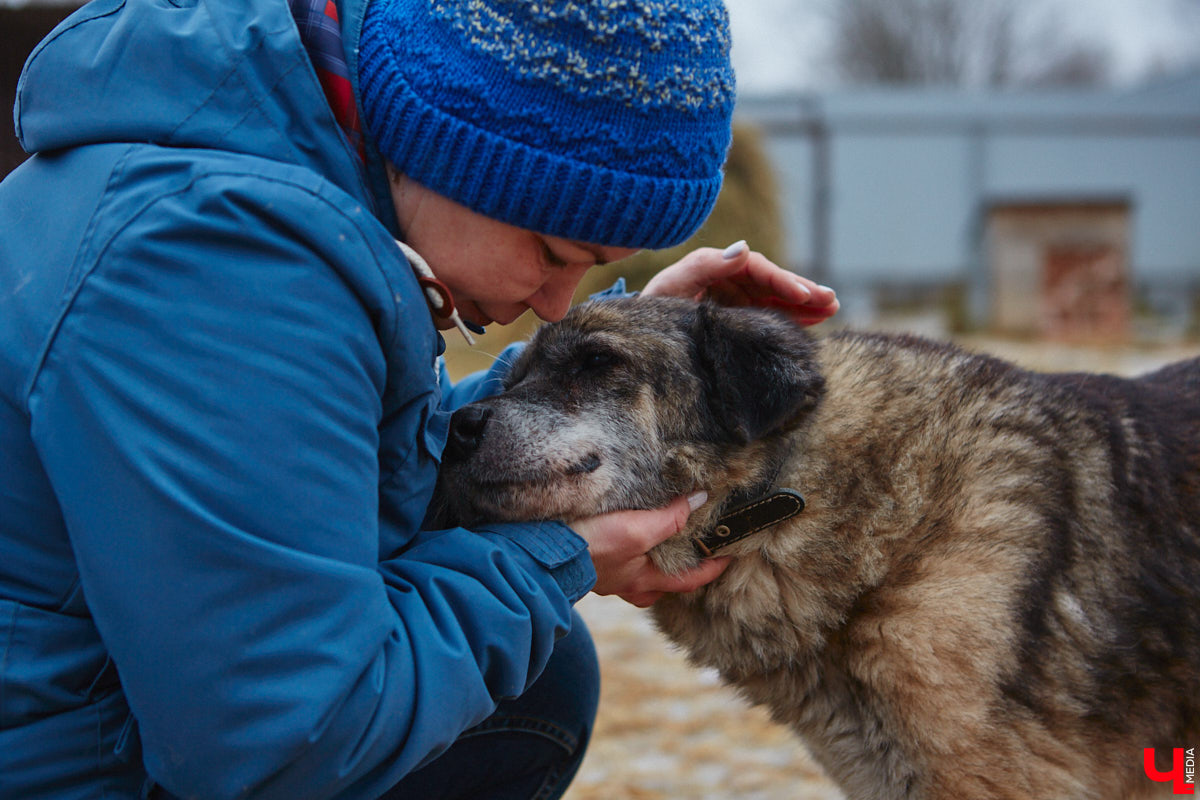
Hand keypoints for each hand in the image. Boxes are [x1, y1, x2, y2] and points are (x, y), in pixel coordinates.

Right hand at [570, 494, 730, 607]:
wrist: (540, 551)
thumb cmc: (590, 545)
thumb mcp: (636, 529)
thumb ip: (669, 519)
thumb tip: (700, 501)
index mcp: (643, 581)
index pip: (690, 580)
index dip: (713, 568)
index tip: (730, 554)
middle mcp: (627, 584)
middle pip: (663, 584)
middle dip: (680, 571)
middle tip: (695, 550)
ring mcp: (606, 577)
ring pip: (638, 575)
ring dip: (652, 562)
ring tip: (660, 541)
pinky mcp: (588, 562)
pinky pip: (617, 561)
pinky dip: (627, 551)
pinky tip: (622, 535)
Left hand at [642, 240, 838, 326]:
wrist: (640, 334)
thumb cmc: (652, 307)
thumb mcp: (672, 285)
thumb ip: (703, 266)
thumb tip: (744, 248)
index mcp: (718, 266)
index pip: (758, 270)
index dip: (782, 281)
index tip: (804, 294)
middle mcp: (731, 278)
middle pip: (774, 281)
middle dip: (804, 290)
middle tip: (831, 301)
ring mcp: (736, 297)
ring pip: (777, 297)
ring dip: (806, 303)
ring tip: (832, 308)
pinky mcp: (738, 316)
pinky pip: (770, 313)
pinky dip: (792, 317)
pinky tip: (815, 321)